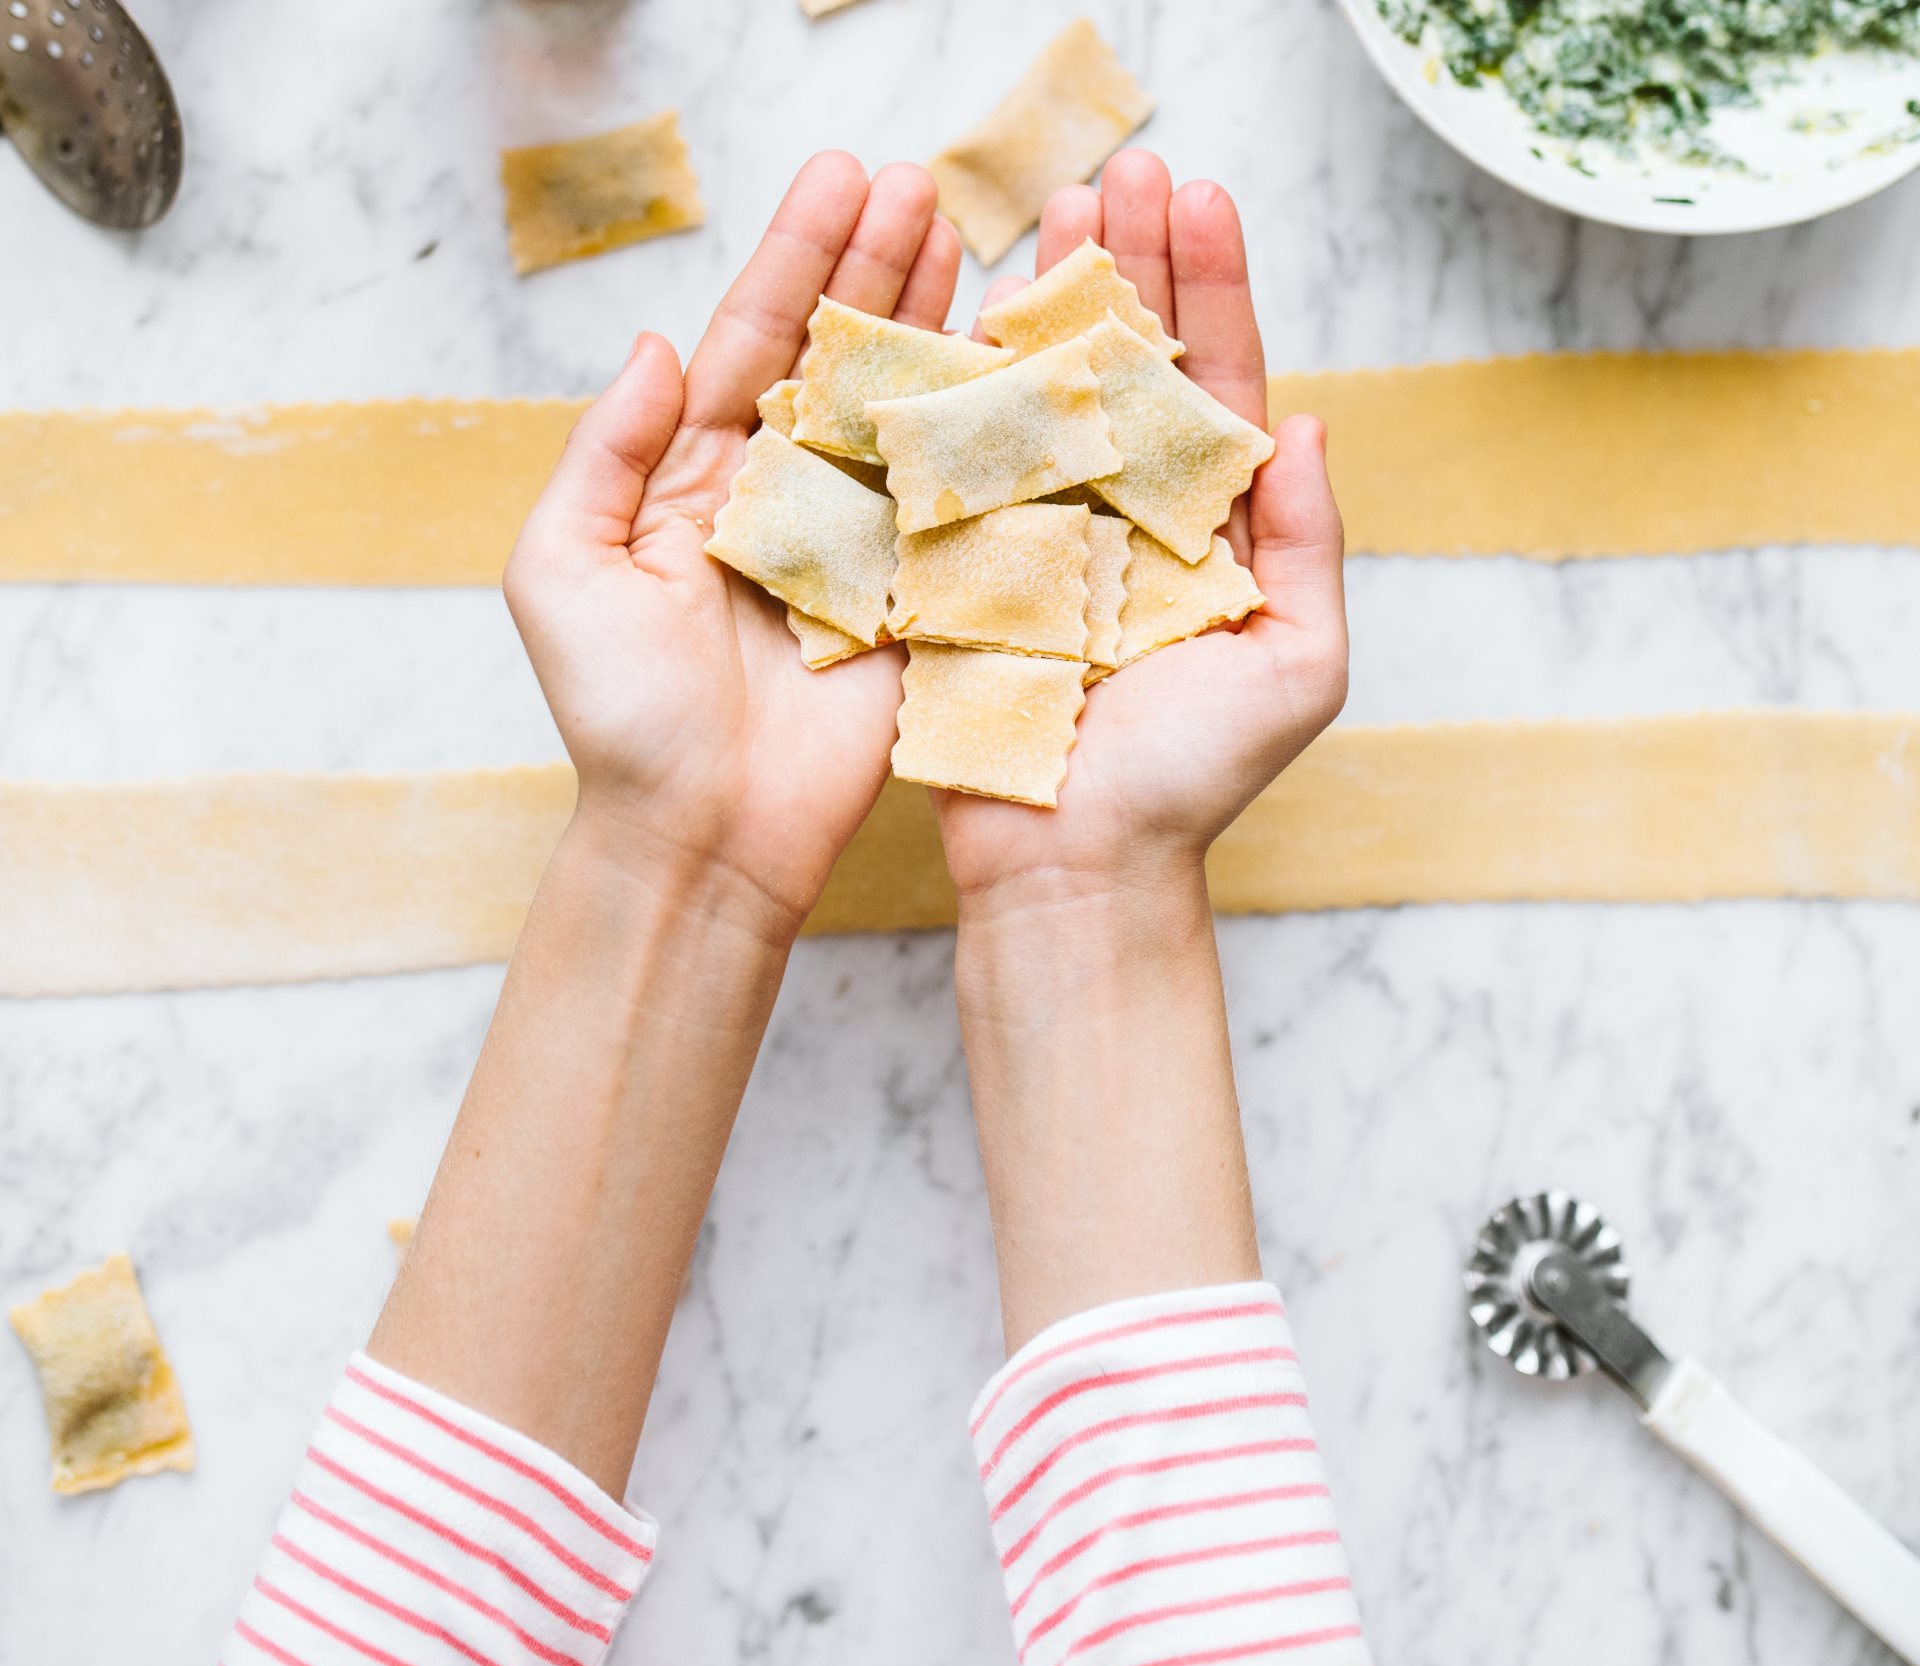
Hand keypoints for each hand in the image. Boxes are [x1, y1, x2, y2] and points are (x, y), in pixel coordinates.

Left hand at [503, 154, 960, 939]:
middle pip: (838, 359)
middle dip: (879, 267)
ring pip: (903, 414)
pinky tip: (1015, 361)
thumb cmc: (620, 719)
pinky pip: (955, 507)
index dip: (798, 257)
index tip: (841, 178)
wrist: (702, 836)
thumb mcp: (564, 570)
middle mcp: (785, 497)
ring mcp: (858, 547)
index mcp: (698, 478)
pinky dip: (986, 436)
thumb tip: (655, 345)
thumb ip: (604, 454)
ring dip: (937, 326)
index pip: (755, 342)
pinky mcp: (915, 603)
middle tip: (923, 185)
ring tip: (974, 237)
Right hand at [934, 150, 1347, 917]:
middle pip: (1132, 365)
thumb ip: (1308, 548)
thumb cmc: (1193, 780)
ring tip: (1053, 211)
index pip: (1215, 384)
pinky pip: (969, 459)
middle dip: (1131, 266)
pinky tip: (969, 306)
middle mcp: (1126, 512)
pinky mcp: (969, 563)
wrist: (1076, 864)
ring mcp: (1044, 531)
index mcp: (1207, 526)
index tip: (1202, 199)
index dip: (1211, 290)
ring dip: (1050, 299)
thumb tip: (1307, 424)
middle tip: (1121, 173)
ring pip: (1050, 392)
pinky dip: (968, 383)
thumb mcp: (1295, 666)